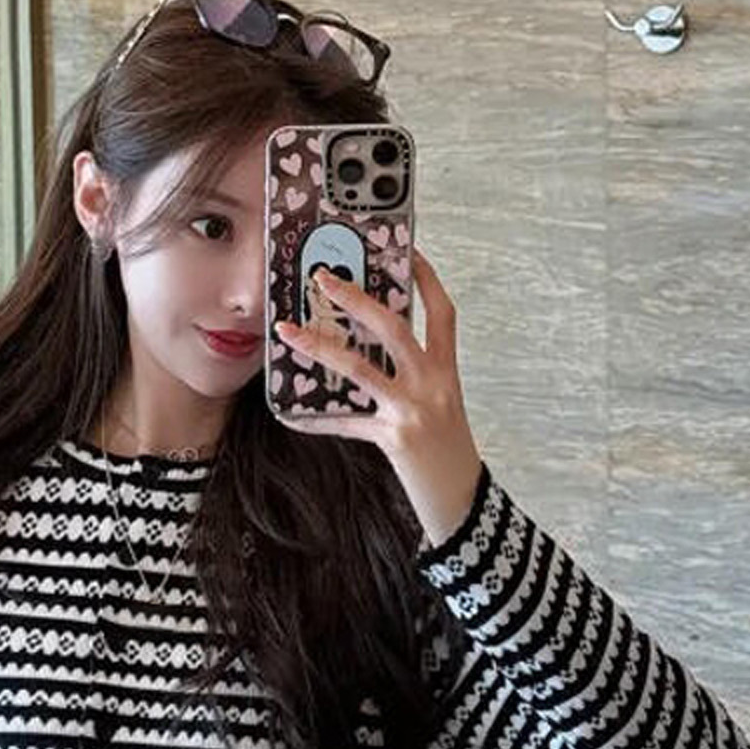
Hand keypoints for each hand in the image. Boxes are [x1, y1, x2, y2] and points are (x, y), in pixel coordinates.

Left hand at [273, 247, 485, 543]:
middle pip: (393, 327)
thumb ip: (411, 375)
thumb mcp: (439, 403)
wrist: (461, 498)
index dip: (425, 279)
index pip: (441, 312)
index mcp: (445, 369)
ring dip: (320, 346)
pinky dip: (316, 419)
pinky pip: (345, 423)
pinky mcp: (393, 438)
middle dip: (356, 299)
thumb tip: (366, 350)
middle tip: (322, 279)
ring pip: (360, 367)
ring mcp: (412, 409)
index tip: (406, 251)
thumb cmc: (446, 448)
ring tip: (288, 331)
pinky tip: (291, 415)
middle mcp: (432, 383)